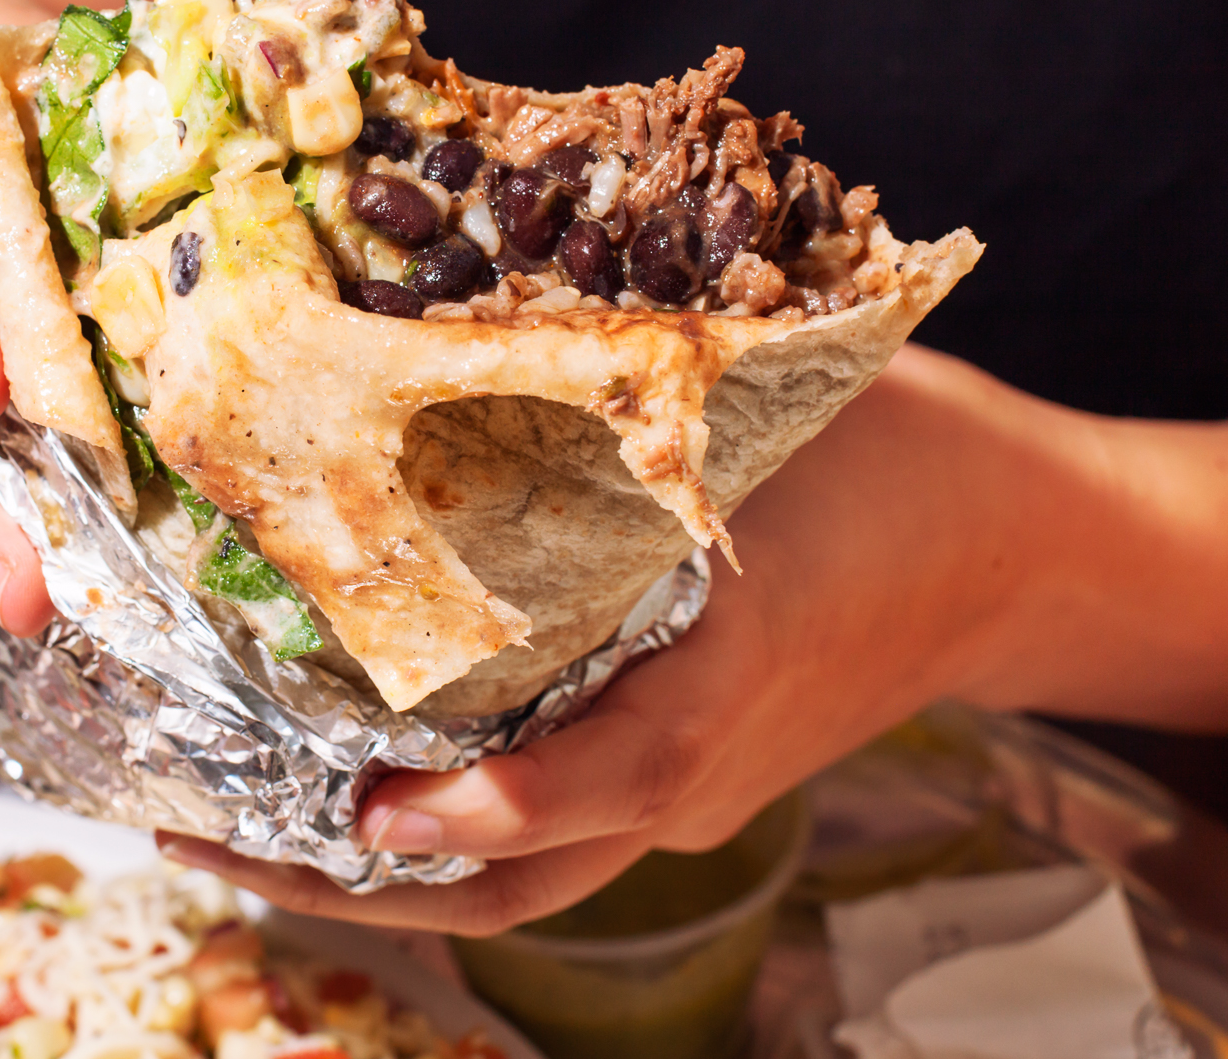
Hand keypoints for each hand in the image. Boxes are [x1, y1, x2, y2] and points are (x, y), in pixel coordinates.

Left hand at [158, 344, 1227, 932]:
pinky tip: (373, 774)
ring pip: (524, 878)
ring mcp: (694, 793)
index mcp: (714, 686)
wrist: (1021, 549)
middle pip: (509, 884)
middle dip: (351, 877)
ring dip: (386, 868)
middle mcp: (691, 774)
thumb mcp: (773, 413)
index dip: (447, 814)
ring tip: (253, 825)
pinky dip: (456, 832)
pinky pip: (559, 834)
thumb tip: (444, 342)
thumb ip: (631, 407)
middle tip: (206, 835)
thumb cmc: (901, 465)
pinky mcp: (696, 779)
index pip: (566, 793)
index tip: (340, 804)